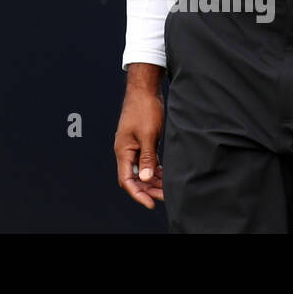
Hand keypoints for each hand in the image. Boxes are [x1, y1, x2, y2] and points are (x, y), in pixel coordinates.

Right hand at [114, 85, 165, 207]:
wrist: (144, 90)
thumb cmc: (144, 109)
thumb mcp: (148, 135)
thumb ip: (147, 158)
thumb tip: (147, 179)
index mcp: (123, 150)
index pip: (126, 180)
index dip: (138, 194)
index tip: (151, 203)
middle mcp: (126, 151)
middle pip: (134, 178)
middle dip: (148, 189)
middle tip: (165, 196)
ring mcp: (133, 147)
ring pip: (142, 171)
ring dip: (153, 181)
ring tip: (168, 188)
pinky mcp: (141, 142)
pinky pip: (146, 162)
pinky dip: (155, 170)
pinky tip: (166, 175)